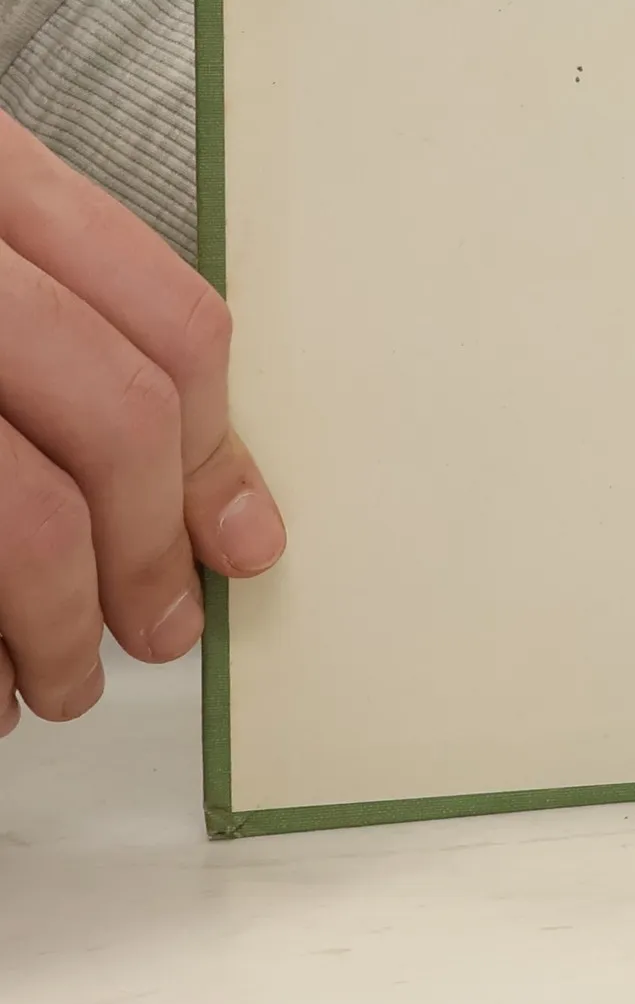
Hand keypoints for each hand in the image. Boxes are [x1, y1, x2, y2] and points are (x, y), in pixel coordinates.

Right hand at [0, 113, 282, 734]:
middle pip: (120, 417)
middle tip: (161, 627)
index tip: (239, 536)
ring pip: (26, 516)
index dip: (218, 450)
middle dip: (150, 551)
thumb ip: (65, 328)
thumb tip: (208, 500)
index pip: (172, 323)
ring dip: (59, 625)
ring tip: (59, 681)